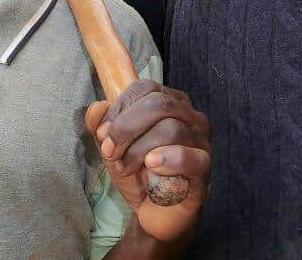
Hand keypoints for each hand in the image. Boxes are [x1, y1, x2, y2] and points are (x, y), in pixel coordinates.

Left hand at [85, 79, 209, 243]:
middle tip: (110, 150)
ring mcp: (201, 141)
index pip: (145, 88)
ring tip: (125, 167)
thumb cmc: (138, 173)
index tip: (102, 133)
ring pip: (172, 129)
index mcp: (169, 102)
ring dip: (139, 149)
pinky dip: (168, 158)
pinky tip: (152, 165)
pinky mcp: (204, 168)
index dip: (120, 107)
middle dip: (126, 127)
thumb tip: (97, 107)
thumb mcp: (112, 147)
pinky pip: (191, 156)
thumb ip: (101, 126)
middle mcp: (190, 116)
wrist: (154, 212)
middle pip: (159, 104)